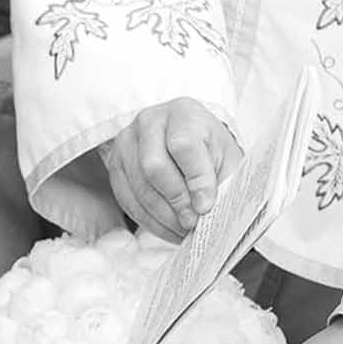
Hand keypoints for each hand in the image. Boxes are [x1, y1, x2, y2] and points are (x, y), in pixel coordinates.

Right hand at [101, 99, 240, 239]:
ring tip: (183, 229)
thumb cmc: (210, 150)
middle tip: (192, 222)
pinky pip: (127, 198)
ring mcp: (127, 141)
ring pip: (138, 186)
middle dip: (176, 201)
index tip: (206, 206)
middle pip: (154, 166)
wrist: (188, 142)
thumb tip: (208, 212)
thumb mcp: (227, 159)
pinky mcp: (115, 164)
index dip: (196, 180)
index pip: (184, 145)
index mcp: (183, 113)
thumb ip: (223, 182)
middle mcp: (150, 121)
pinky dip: (148, 220)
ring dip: (162, 216)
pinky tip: (168, 228)